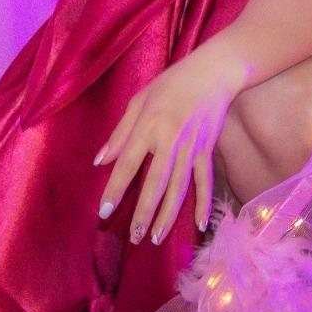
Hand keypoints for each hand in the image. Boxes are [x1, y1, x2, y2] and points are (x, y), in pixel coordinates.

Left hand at [91, 41, 248, 243]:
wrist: (211, 74)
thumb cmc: (169, 84)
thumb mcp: (138, 100)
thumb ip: (120, 132)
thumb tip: (100, 160)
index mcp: (148, 126)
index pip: (128, 164)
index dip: (116, 189)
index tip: (105, 211)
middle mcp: (169, 140)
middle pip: (155, 183)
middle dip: (144, 212)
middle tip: (134, 237)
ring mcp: (191, 148)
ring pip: (179, 188)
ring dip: (168, 214)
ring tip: (156, 238)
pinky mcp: (207, 150)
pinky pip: (205, 182)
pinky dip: (203, 203)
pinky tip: (198, 225)